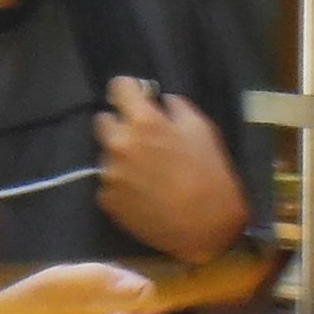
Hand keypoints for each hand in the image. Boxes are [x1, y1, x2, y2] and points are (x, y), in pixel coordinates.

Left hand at [95, 80, 250, 261]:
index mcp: (142, 121)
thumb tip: (158, 100)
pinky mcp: (107, 200)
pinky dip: (122, 185)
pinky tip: (143, 194)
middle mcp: (119, 144)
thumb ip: (175, 107)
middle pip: (104, 121)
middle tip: (143, 140)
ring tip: (148, 174)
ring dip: (122, 158)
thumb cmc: (209, 173)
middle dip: (121, 125)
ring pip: (107, 155)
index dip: (128, 90)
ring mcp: (109, 174)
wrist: (205, 226)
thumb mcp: (201, 129)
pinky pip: (109, 183)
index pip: (117, 87)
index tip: (135, 98)